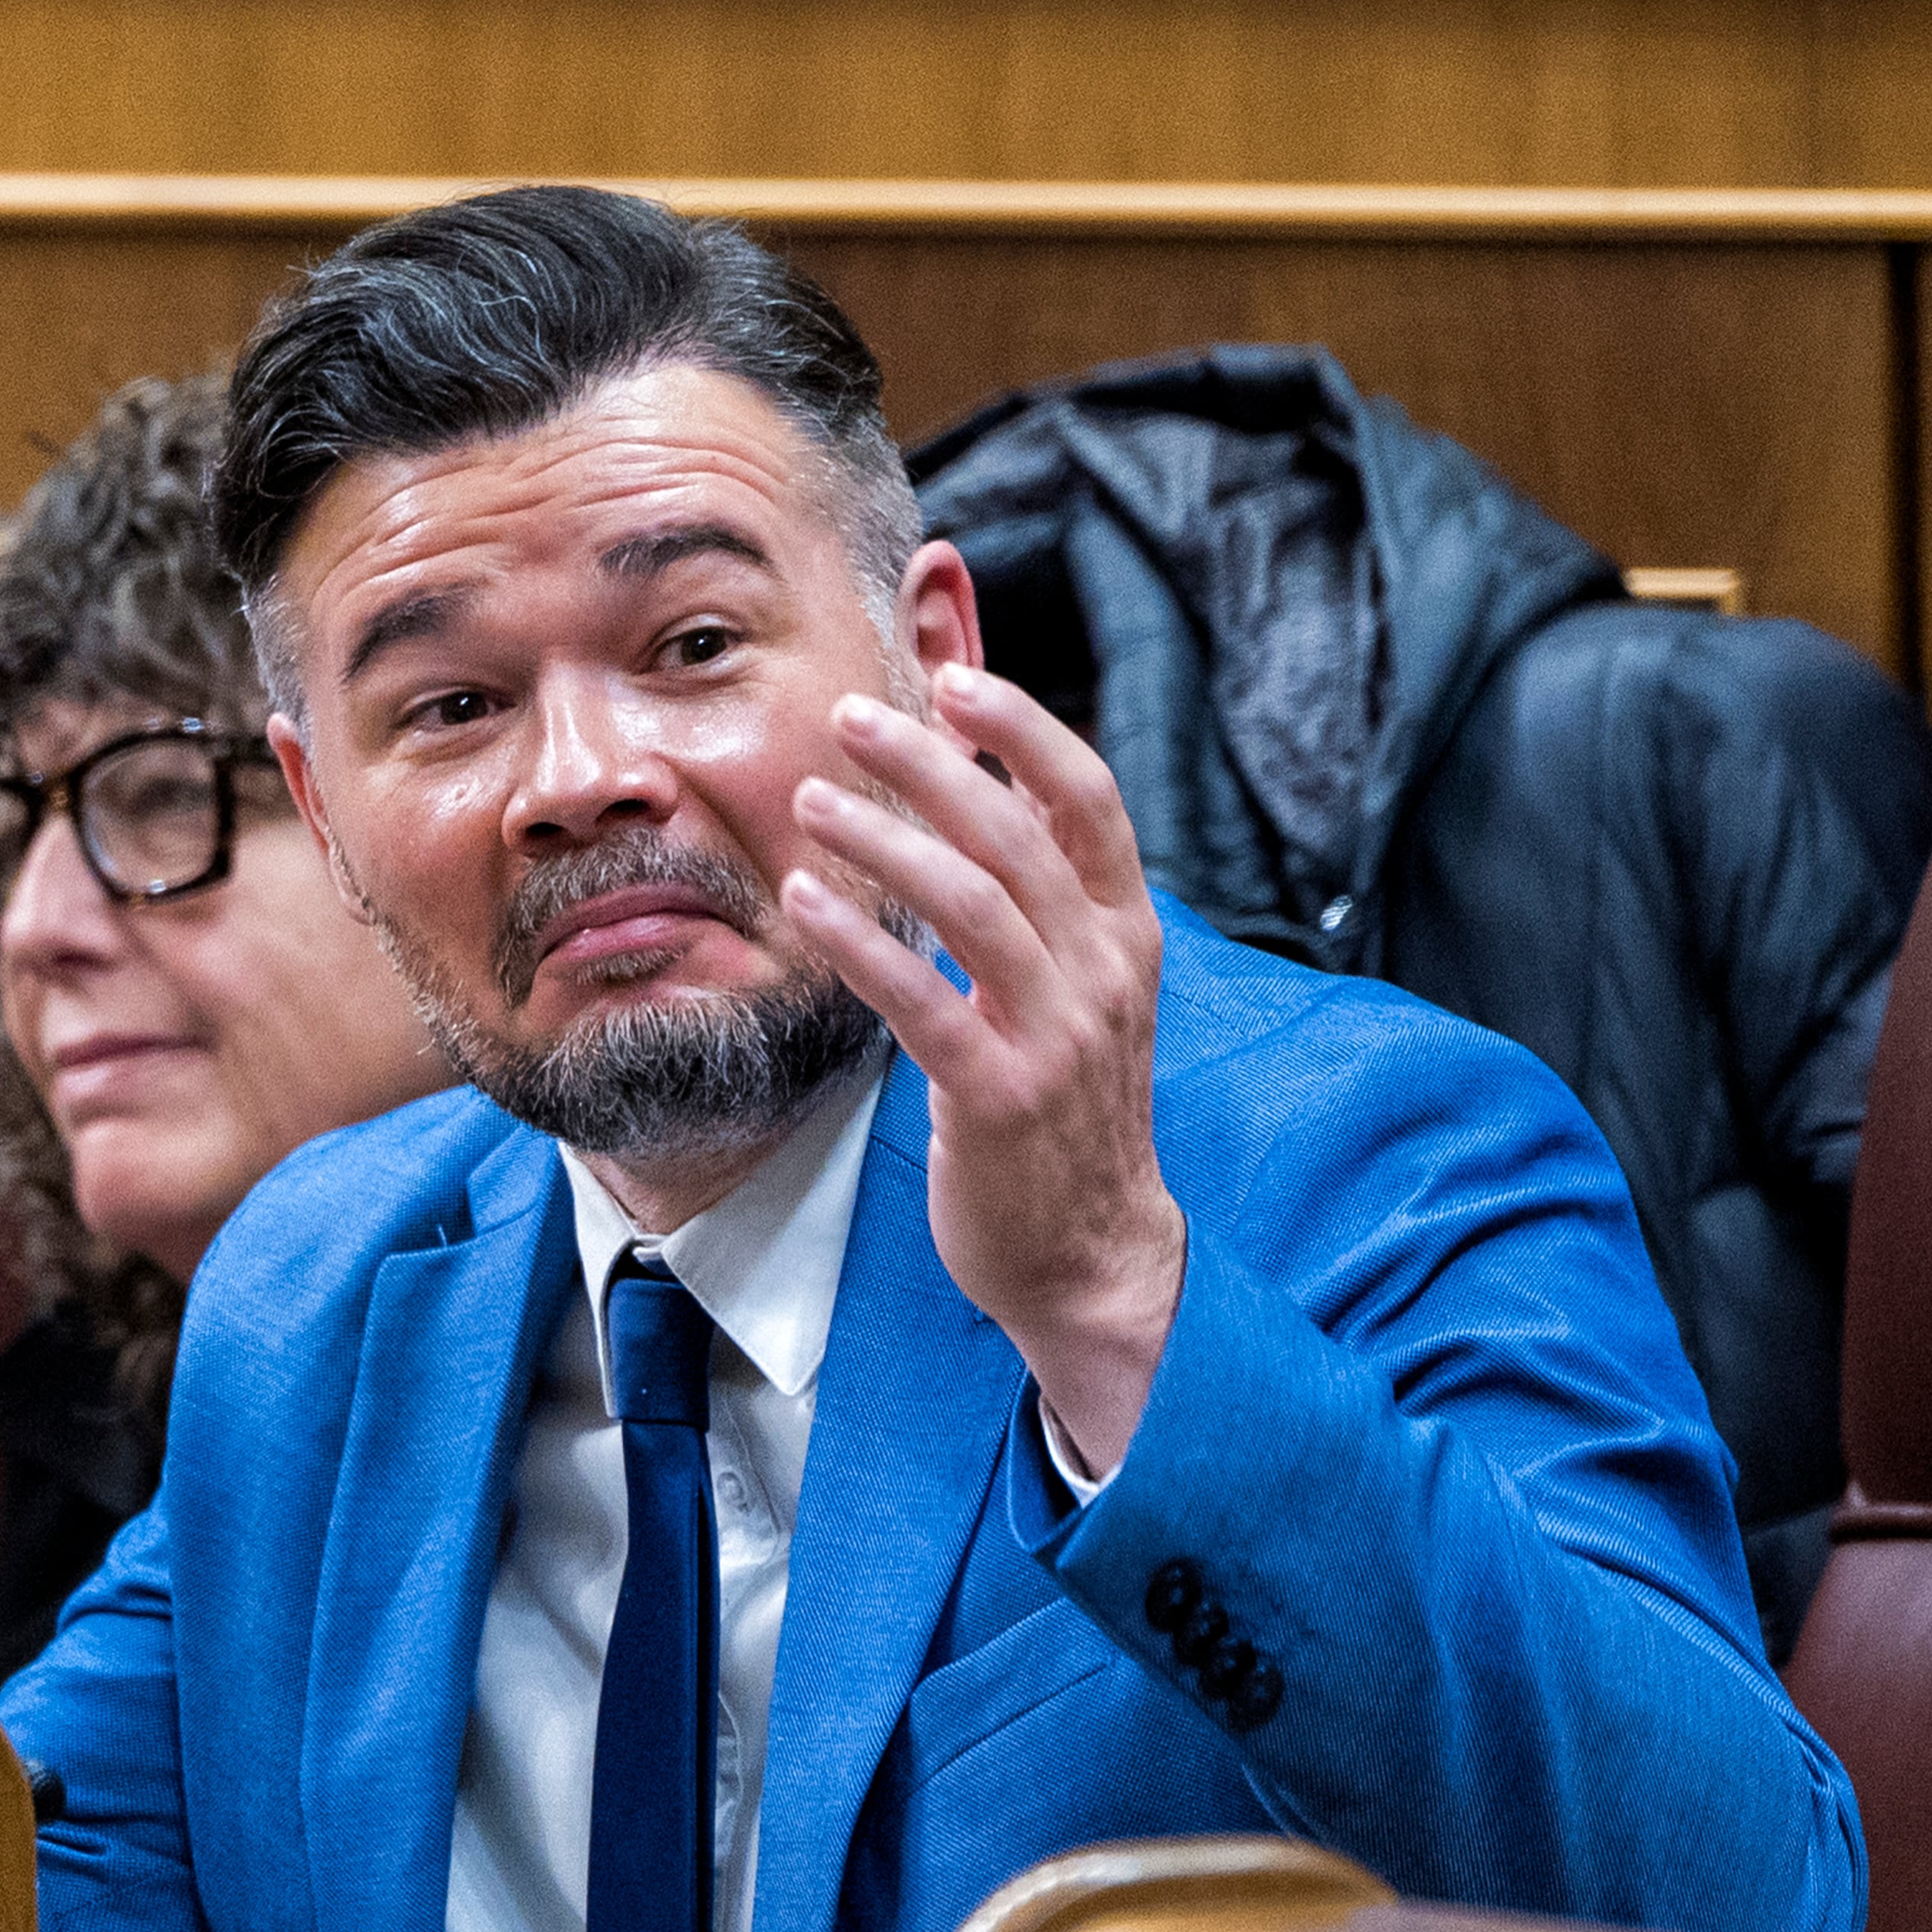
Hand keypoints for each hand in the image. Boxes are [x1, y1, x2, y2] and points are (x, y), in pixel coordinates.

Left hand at [779, 663, 1188, 1478]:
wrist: (1091, 1254)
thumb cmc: (1068, 1112)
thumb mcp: (1083, 990)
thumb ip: (1048, 898)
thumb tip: (997, 790)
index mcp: (1127, 934)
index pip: (1088, 800)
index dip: (1022, 730)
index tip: (953, 677)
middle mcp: (1103, 972)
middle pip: (1016, 834)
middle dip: (930, 763)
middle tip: (847, 715)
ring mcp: (1057, 1036)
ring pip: (971, 903)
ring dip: (883, 839)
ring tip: (810, 800)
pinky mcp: (999, 1096)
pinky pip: (922, 999)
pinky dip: (860, 941)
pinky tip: (804, 900)